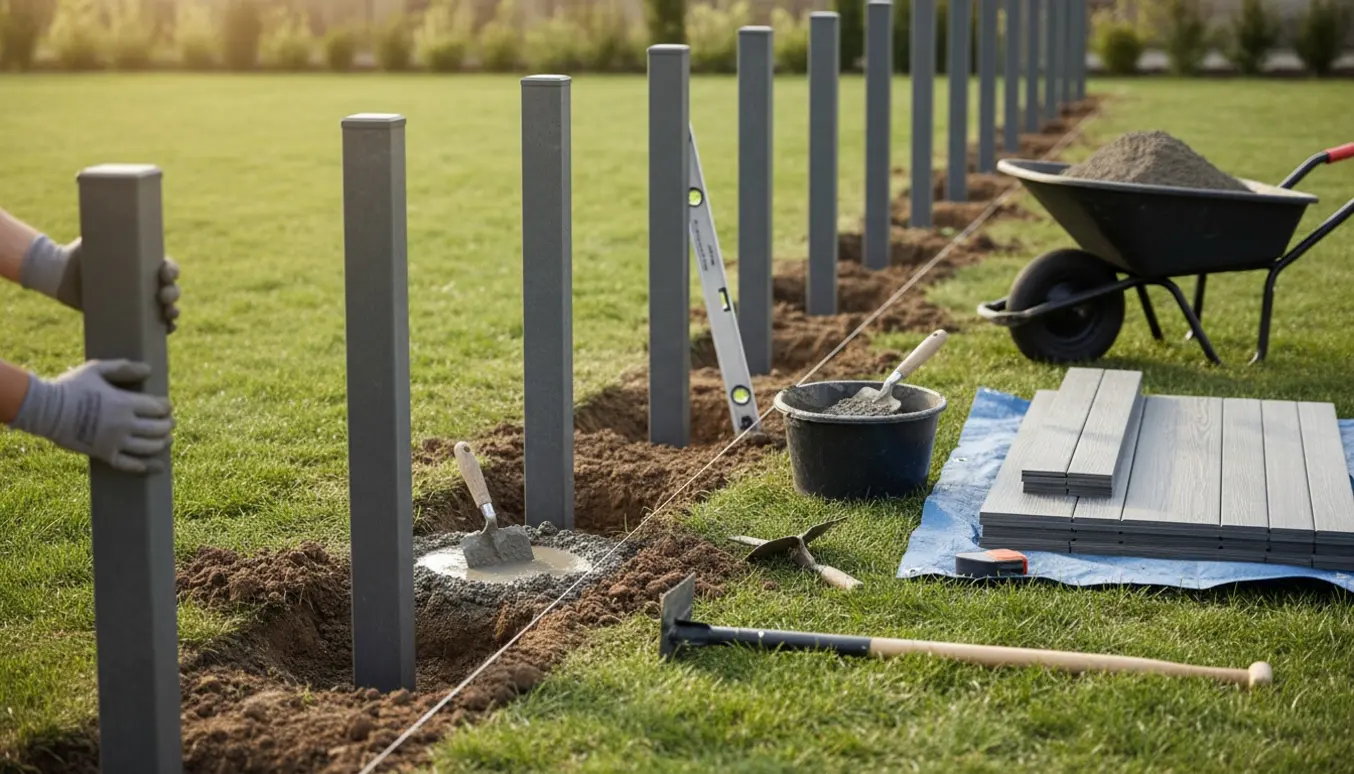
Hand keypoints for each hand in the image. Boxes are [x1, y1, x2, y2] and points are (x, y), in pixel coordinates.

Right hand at [7, 360, 173, 474]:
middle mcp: (124, 424)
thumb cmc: (70, 386)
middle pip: (158, 429)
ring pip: (148, 447)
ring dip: (162, 444)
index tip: (166, 407)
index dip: (166, 408)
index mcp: (125, 403)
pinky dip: (144, 466)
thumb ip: (123, 368)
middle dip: (167, 426)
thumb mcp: (96, 369)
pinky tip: (154, 465)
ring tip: (166, 441)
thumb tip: (148, 369)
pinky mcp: (103, 454)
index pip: (158, 408)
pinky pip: (129, 464)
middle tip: (169, 423)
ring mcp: (114, 441)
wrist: (44, 410)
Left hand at [19, 235, 181, 332]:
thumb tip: (112, 213)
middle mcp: (147, 282)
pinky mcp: (132, 317)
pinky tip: (168, 328)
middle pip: (171, 288)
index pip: (168, 267)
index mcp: (145, 264)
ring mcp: (141, 301)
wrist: (62, 274)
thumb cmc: (82, 253)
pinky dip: (166, 327)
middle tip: (163, 295)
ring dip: (173, 310)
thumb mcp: (97, 238)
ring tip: (168, 312)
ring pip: (168, 307)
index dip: (171, 271)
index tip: (165, 273)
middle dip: (173, 292)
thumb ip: (108, 232)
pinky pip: (155, 325)